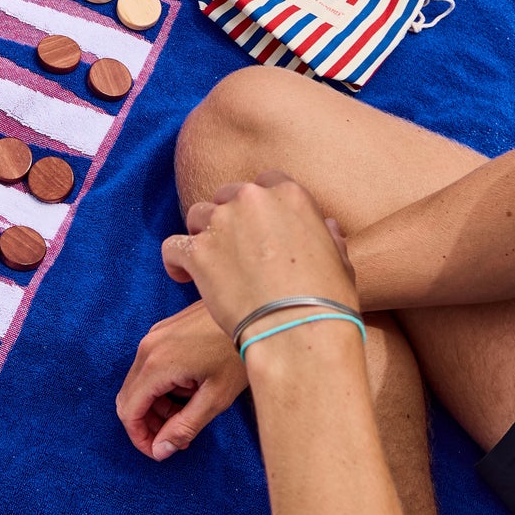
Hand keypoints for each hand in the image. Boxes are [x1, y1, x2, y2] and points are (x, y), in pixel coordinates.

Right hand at [115, 299, 248, 459]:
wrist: (255, 312)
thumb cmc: (238, 354)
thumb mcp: (215, 397)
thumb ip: (183, 426)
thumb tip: (160, 450)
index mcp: (156, 365)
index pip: (129, 411)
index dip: (140, 437)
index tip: (160, 452)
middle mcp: (147, 348)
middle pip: (130, 397)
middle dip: (149, 423)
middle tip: (177, 438)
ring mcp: (154, 336)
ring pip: (140, 382)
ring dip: (157, 405)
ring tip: (189, 415)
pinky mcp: (164, 331)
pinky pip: (150, 366)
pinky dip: (162, 386)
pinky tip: (190, 391)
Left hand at [161, 171, 358, 341]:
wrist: (301, 331)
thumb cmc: (328, 301)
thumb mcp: (341, 260)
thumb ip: (328, 236)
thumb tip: (327, 226)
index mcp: (289, 195)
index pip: (265, 183)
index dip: (260, 205)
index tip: (259, 226)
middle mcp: (252, 199)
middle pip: (227, 196)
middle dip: (229, 218)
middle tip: (234, 248)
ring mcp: (222, 223)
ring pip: (198, 216)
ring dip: (202, 235)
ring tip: (210, 262)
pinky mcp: (198, 251)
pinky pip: (173, 246)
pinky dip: (176, 260)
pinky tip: (183, 275)